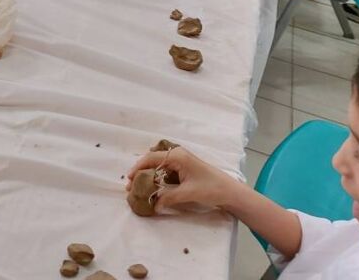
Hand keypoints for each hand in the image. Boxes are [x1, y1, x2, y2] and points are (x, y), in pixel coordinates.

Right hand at [126, 146, 240, 213]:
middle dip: (140, 172)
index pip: (151, 159)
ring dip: (148, 175)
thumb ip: (168, 197)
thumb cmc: (210, 188)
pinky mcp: (184, 167)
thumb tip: (152, 205)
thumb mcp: (187, 193)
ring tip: (139, 186)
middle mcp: (176, 154)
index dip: (137, 168)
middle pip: (152, 160)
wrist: (230, 191)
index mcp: (176, 156)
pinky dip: (157, 177)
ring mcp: (180, 160)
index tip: (128, 179)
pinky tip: (152, 185)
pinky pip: (165, 169)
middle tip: (130, 185)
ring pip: (158, 165)